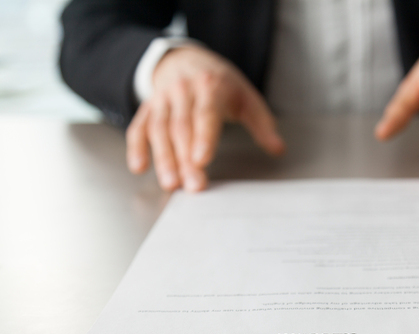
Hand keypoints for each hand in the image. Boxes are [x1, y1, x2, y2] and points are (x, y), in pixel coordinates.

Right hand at [126, 46, 285, 190]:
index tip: (203, 160)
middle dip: (186, 159)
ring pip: (159, 130)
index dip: (204, 138)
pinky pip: (139, 127)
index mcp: (210, 87)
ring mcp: (163, 100)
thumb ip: (262, 124)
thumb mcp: (246, 97)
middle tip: (193, 185)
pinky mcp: (148, 108)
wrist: (186, 59)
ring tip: (171, 183)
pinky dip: (137, 147)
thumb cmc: (220, 83)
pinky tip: (139, 167)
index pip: (206, 114)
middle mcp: (183, 91)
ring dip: (163, 158)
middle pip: (182, 128)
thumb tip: (278, 149)